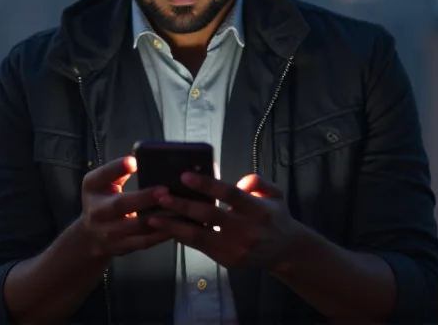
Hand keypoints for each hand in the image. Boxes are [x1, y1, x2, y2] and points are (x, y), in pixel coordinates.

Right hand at [81, 156, 171, 259]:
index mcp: (92, 188)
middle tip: (165, 190)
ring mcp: (109, 232)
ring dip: (158, 218)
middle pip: (121, 205)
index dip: (117, 168)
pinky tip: (175, 226)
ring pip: (136, 226)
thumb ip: (118, 171)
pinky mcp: (122, 247)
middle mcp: (97, 211)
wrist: (90, 236)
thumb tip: (139, 159)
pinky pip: (144, 241)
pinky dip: (160, 235)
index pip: (103, 176)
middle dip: (143, 198)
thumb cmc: (102, 199)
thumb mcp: (102, 182)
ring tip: (177, 208)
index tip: (134, 161)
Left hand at [147, 172, 299, 271]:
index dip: (206, 185)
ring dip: (174, 226)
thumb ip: (259, 183)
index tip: (184, 176)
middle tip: (160, 196)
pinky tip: (166, 228)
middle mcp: (246, 230)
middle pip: (209, 216)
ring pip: (199, 237)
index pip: (229, 194)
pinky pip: (200, 248)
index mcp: (257, 210)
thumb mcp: (275, 194)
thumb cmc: (275, 216)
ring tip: (152, 217)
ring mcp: (235, 248)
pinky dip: (182, 238)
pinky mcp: (227, 261)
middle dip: (182, 206)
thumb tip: (241, 181)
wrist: (285, 251)